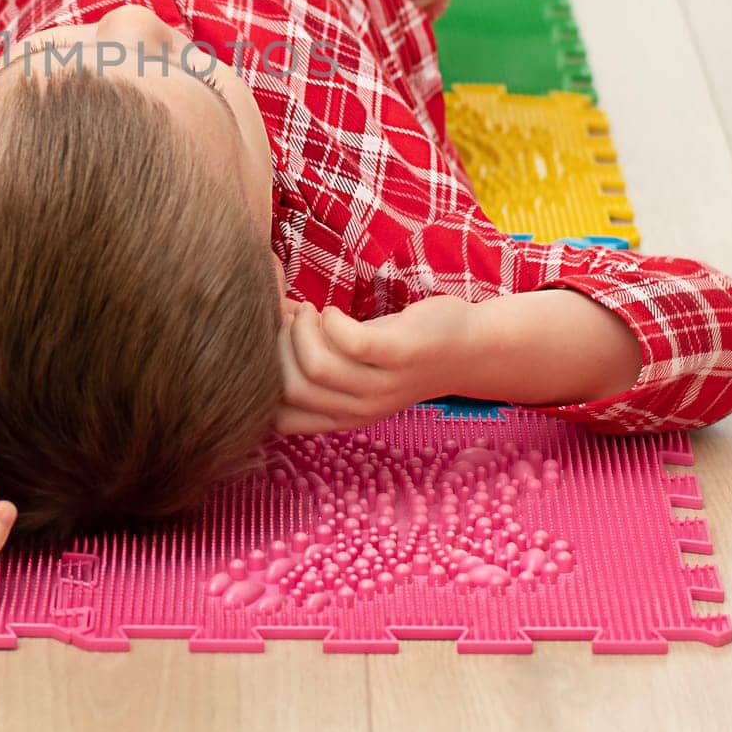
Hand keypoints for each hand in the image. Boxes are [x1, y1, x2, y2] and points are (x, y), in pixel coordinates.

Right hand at [274, 295, 467, 433]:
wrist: (467, 349)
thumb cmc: (397, 352)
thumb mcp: (352, 368)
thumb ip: (312, 357)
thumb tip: (263, 320)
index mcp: (342, 416)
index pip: (281, 420)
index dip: (264, 379)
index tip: (273, 346)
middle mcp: (359, 410)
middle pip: (290, 388)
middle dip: (278, 346)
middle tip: (290, 320)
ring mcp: (381, 386)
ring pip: (316, 367)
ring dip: (301, 330)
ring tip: (310, 312)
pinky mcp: (400, 356)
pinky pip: (348, 341)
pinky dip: (331, 320)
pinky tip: (335, 311)